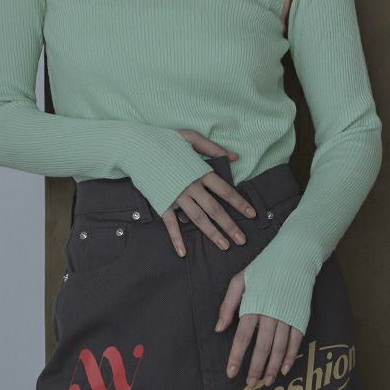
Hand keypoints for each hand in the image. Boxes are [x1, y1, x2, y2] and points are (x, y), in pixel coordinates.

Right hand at [161, 130, 257, 256]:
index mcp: (199, 170)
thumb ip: (212, 148)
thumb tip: (234, 156)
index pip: (224, 190)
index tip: (252, 214)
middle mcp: (191, 185)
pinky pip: (170, 223)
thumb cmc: (164, 140)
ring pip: (198, 218)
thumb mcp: (191, 137)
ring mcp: (176, 195)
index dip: (239, 202)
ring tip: (224, 246)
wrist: (137, 145)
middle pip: (214, 209)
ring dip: (212, 233)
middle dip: (230, 225)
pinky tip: (182, 252)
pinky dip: (176, 238)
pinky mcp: (161, 201)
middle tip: (242, 240)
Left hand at [215, 269, 303, 386]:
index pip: (243, 336)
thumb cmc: (263, 268)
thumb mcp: (240, 280)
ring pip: (279, 348)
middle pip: (262, 346)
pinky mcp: (300, 316)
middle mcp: (270, 313)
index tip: (231, 373)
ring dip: (273, 367)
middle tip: (249, 384)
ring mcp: (287, 316)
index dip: (237, 356)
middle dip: (255, 367)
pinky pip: (296, 341)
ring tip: (266, 381)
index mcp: (253, 304)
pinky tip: (285, 368)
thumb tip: (219, 329)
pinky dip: (291, 356)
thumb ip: (228, 305)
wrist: (293, 256)